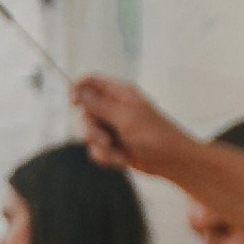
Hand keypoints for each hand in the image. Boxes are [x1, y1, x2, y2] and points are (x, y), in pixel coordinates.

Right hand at [71, 75, 195, 178]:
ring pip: (88, 133)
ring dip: (99, 146)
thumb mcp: (125, 117)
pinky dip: (106, 157)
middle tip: (105, 139)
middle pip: (84, 112)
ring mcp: (112, 127)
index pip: (90, 83)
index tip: (74, 103)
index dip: (78, 90)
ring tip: (116, 150)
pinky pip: (95, 150)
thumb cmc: (154, 135)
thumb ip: (99, 105)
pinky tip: (121, 159)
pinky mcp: (112, 145)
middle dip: (90, 129)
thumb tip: (78, 91)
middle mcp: (114, 108)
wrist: (170, 161)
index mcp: (120, 94)